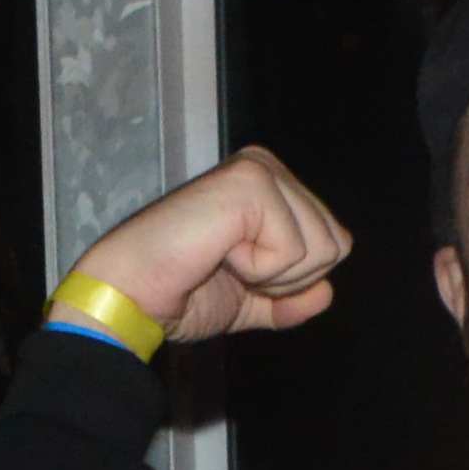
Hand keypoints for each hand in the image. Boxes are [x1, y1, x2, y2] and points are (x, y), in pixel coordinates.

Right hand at [61, 148, 348, 354]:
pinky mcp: (251, 182)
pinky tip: (218, 252)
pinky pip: (294, 250)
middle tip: (230, 269)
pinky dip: (258, 270)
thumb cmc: (175, 293)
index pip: (332, 242)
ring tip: (223, 259)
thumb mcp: (247, 302)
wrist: (132, 296)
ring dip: (272, 276)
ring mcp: (259, 170)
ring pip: (322, 247)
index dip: (291, 281)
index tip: (236, 274)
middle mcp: (267, 167)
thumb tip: (326, 294)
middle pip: (336, 244)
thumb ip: (288, 298)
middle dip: (287, 279)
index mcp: (269, 187)